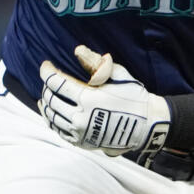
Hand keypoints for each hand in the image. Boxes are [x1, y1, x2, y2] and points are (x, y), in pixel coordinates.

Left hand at [38, 45, 170, 162]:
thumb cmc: (134, 96)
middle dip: (46, 86)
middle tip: (49, 79)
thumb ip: (96, 62)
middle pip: (51, 99)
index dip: (47, 71)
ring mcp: (81, 132)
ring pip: (52, 116)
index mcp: (88, 98)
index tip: (46, 64)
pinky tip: (50, 112)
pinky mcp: (83, 143)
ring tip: (45, 94)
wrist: (148, 125)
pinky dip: (51, 120)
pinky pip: (59, 131)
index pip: (56, 83)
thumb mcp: (118, 74)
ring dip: (46, 103)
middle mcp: (81, 117)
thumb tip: (78, 50)